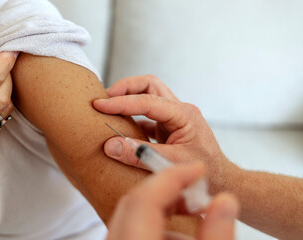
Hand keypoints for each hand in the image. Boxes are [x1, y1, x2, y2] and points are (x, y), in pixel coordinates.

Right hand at [94, 75, 238, 192]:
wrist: (221, 180)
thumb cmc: (206, 172)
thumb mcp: (171, 163)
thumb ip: (140, 154)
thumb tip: (110, 145)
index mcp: (184, 115)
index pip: (148, 101)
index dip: (121, 102)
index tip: (100, 105)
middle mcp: (179, 110)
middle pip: (149, 85)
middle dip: (125, 88)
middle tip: (104, 98)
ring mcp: (174, 117)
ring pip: (148, 95)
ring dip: (128, 98)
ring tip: (108, 106)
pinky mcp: (168, 126)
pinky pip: (146, 114)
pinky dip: (131, 116)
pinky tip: (120, 125)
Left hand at [106, 163, 238, 239]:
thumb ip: (216, 232)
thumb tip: (225, 201)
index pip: (145, 197)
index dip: (174, 176)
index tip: (197, 169)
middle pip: (135, 200)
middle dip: (167, 185)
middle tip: (194, 184)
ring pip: (131, 213)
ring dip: (161, 202)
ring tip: (190, 207)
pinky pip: (130, 226)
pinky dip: (154, 218)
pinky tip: (175, 226)